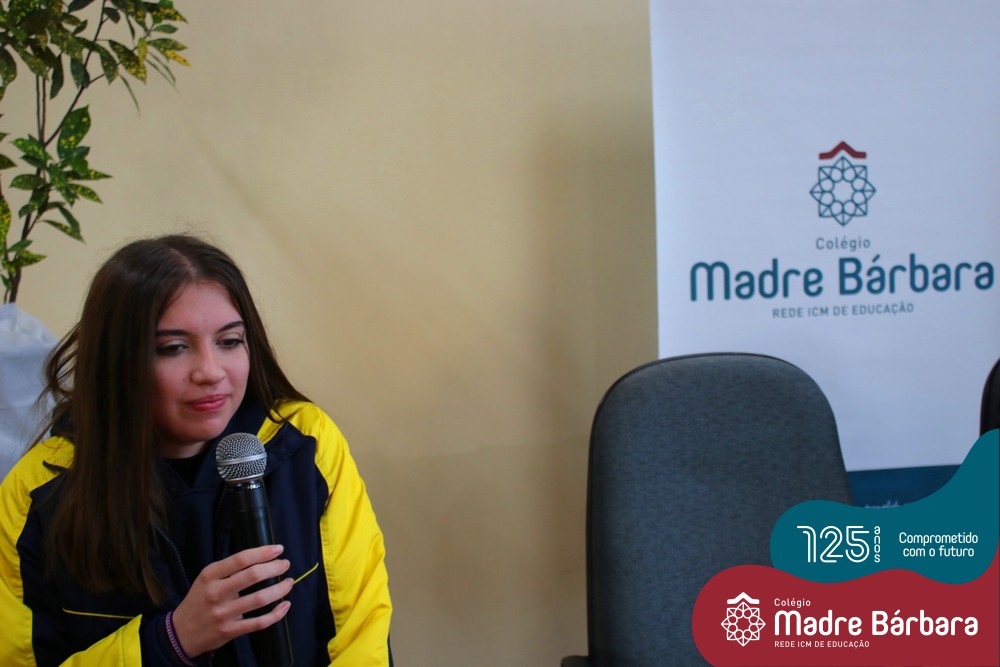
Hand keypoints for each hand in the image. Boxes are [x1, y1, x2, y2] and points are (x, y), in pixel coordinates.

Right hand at [170, 544, 293, 657]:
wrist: (181, 632)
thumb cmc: (200, 600)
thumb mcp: (207, 579)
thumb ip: (229, 569)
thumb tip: (261, 557)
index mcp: (210, 575)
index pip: (241, 559)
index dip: (263, 552)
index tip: (278, 549)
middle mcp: (216, 593)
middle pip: (253, 576)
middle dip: (275, 568)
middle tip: (285, 565)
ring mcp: (223, 613)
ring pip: (259, 599)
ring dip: (280, 590)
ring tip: (289, 583)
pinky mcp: (230, 630)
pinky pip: (259, 623)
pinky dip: (276, 614)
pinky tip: (285, 606)